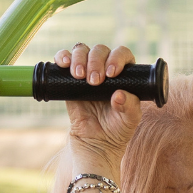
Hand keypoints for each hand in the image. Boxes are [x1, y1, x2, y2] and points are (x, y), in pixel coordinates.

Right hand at [55, 43, 140, 165]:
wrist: (95, 142)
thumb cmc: (117, 129)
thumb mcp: (130, 120)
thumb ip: (130, 108)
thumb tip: (119, 94)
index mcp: (125, 74)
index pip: (122, 54)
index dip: (117, 58)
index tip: (111, 74)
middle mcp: (106, 68)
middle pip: (100, 50)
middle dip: (96, 61)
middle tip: (94, 81)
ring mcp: (87, 71)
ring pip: (82, 50)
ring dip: (80, 58)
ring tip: (80, 76)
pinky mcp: (68, 78)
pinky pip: (63, 59)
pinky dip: (62, 56)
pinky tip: (64, 64)